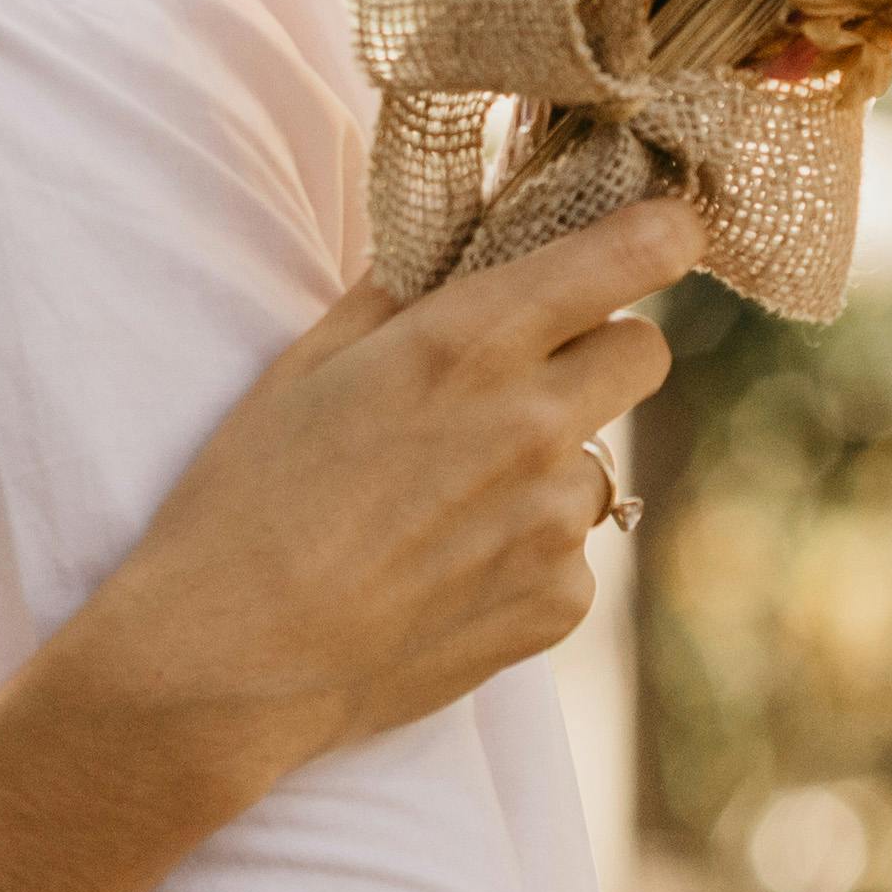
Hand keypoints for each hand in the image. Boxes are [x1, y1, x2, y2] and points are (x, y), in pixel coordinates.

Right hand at [79, 195, 695, 756]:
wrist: (230, 657)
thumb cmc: (247, 497)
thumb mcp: (306, 364)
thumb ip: (401, 293)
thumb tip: (464, 245)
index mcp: (467, 343)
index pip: (632, 256)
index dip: (658, 235)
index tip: (660, 233)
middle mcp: (533, 424)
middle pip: (646, 351)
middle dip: (600, 349)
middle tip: (528, 377)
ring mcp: (555, 522)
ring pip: (602, 461)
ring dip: (550, 466)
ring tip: (448, 504)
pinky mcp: (559, 603)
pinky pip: (573, 553)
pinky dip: (526, 553)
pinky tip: (443, 571)